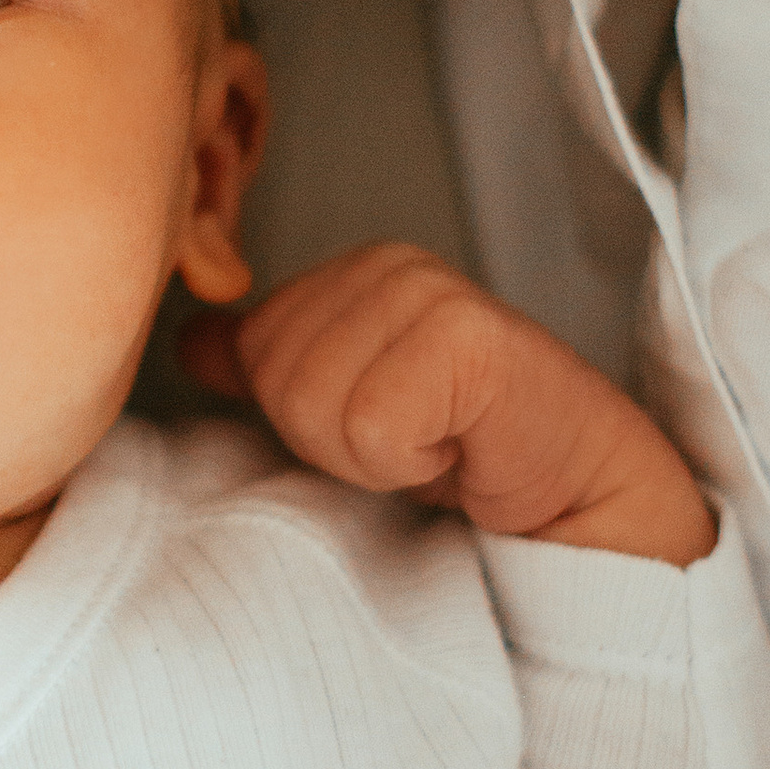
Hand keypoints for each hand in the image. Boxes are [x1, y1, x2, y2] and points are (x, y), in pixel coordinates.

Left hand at [179, 242, 714, 565]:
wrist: (576, 501)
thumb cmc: (470, 454)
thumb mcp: (349, 409)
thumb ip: (273, 367)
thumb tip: (193, 342)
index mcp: (355, 272)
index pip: (251, 350)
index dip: (302, 417)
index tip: (384, 428)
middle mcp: (391, 267)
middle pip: (276, 379)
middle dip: (333, 440)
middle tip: (416, 444)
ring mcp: (432, 294)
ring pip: (313, 403)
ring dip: (373, 457)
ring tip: (441, 446)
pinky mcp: (471, 338)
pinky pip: (371, 427)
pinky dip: (410, 462)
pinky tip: (463, 450)